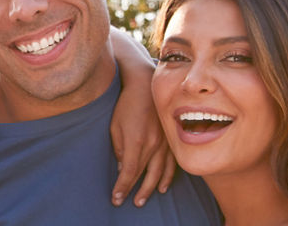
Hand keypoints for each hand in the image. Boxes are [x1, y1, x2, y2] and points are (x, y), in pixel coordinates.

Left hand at [110, 59, 174, 206]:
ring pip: (160, 172)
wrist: (146, 85)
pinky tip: (163, 185)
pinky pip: (172, 162)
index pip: (128, 172)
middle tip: (130, 203)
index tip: (116, 199)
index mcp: (136, 142)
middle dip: (136, 191)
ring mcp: (165, 142)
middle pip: (145, 175)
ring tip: (144, 199)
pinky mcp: (171, 138)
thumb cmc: (126, 105)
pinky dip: (167, 176)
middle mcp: (153, 145)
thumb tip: (121, 168)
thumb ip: (118, 149)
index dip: (122, 187)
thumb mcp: (115, 127)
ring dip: (152, 187)